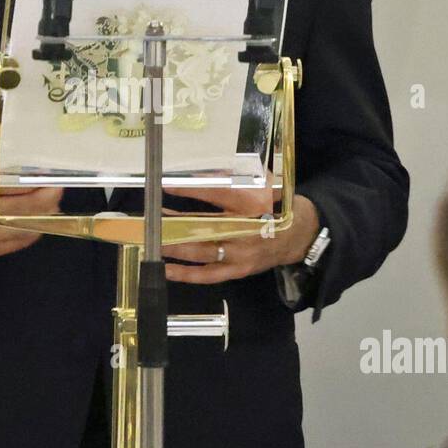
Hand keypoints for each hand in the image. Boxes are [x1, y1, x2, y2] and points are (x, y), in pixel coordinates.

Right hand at [0, 127, 62, 257]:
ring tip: (50, 201)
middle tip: (57, 186)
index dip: (40, 180)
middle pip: (29, 210)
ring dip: (44, 215)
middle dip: (50, 197)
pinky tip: (35, 218)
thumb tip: (15, 128)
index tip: (52, 172)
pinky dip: (31, 230)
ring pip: (28, 229)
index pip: (18, 185)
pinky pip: (18, 243)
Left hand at [161, 175, 318, 283]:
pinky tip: (166, 269)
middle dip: (174, 224)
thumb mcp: (260, 182)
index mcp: (253, 203)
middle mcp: (246, 231)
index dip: (190, 190)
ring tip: (151, 240)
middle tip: (150, 219)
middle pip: (204, 227)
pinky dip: (186, 274)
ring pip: (202, 252)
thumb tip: (197, 173)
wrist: (297, 234)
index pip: (217, 194)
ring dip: (174, 247)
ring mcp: (241, 254)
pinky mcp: (238, 270)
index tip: (166, 187)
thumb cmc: (274, 204)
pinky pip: (209, 275)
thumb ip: (231, 177)